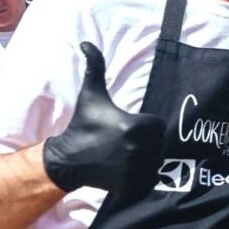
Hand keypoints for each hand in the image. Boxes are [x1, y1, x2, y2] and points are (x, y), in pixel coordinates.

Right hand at [42, 43, 164, 192]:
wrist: (69, 159)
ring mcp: (136, 170)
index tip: (128, 127)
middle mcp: (137, 149)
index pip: (158, 126)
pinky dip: (144, 175)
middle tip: (126, 142)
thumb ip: (95, 67)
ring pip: (157, 160)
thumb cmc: (84, 124)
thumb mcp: (90, 95)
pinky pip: (151, 178)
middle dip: (147, 141)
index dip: (146, 126)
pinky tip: (126, 168)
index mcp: (133, 127)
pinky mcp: (133, 186)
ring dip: (147, 157)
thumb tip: (86, 42)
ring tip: (126, 154)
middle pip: (159, 143)